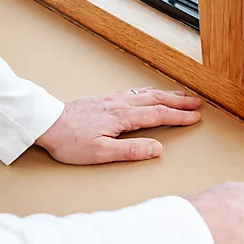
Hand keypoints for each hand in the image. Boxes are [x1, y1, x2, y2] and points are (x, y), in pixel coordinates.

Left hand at [36, 87, 202, 164]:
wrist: (46, 123)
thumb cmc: (70, 141)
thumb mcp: (100, 153)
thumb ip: (130, 150)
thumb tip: (157, 149)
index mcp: (122, 117)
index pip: (158, 115)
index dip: (179, 116)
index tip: (196, 118)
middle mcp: (120, 104)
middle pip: (156, 99)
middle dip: (179, 101)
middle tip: (198, 103)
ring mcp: (112, 99)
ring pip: (146, 92)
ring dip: (166, 93)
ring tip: (182, 95)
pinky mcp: (104, 99)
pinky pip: (134, 91)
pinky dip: (149, 91)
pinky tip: (150, 93)